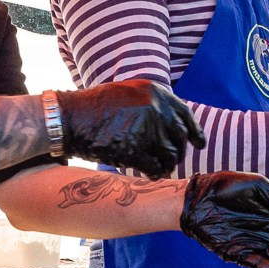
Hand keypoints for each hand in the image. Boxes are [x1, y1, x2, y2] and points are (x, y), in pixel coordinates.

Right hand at [56, 80, 204, 177]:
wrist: (69, 119)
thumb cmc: (93, 108)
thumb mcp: (127, 93)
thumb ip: (150, 104)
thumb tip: (169, 124)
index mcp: (155, 92)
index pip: (184, 115)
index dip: (194, 132)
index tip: (199, 143)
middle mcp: (155, 109)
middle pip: (179, 137)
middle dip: (178, 152)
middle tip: (173, 161)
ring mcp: (146, 130)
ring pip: (171, 155)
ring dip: (167, 165)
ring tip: (160, 170)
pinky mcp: (135, 150)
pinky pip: (155, 168)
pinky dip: (155, 174)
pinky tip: (150, 175)